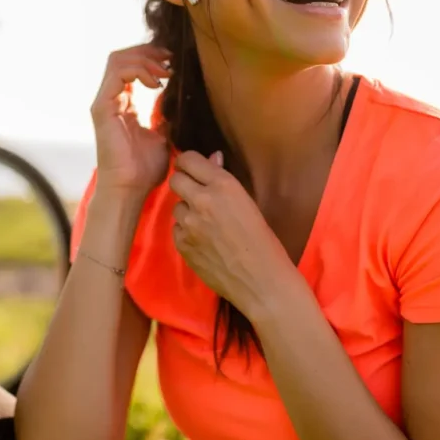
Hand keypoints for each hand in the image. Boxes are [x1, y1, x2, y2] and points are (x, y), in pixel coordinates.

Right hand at [90, 44, 172, 197]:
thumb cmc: (144, 169)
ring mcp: (105, 102)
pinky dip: (139, 70)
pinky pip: (118, 74)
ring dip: (145, 59)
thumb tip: (177, 102)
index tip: (174, 62)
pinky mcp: (102, 107)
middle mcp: (111, 99)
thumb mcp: (162, 136)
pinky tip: (156, 83)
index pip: (131, 65)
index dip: (152, 57)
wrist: (131, 188)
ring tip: (165, 72)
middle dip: (148, 51)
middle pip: (123, 56)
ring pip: (118, 59)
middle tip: (170, 59)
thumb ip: (164, 116)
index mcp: (123, 103)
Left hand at [169, 150, 290, 314]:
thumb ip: (223, 181)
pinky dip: (186, 232)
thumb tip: (212, 158)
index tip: (191, 169)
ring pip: (176, 206)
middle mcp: (202, 200)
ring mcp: (189, 223)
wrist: (262, 281)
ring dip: (187, 211)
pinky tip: (204, 242)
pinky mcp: (181, 244)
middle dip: (184, 184)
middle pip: (175, 179)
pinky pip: (177, 229)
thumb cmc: (264, 241)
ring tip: (206, 225)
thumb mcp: (248, 202)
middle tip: (196, 194)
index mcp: (223, 185)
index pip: (188, 159)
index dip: (188, 163)